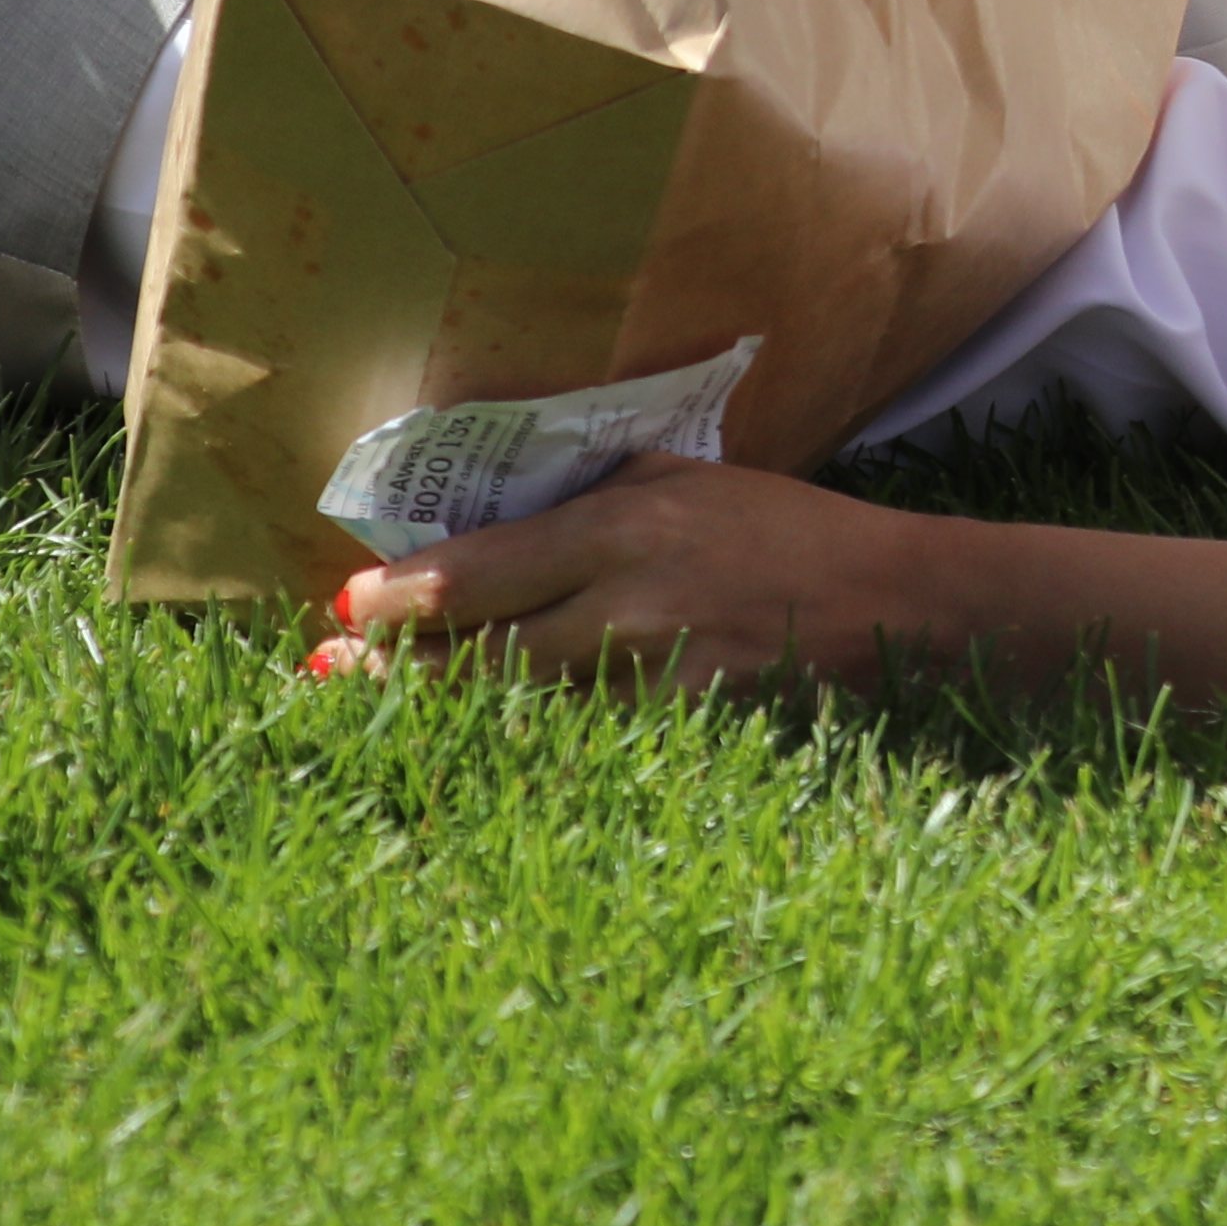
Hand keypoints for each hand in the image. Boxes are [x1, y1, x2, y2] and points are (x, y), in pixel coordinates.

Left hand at [320, 461, 947, 700]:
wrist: (894, 607)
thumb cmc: (787, 532)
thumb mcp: (685, 480)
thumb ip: (590, 496)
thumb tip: (488, 516)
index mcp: (620, 527)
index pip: (472, 574)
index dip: (395, 599)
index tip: (345, 606)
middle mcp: (623, 607)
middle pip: (472, 657)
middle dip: (393, 668)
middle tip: (332, 670)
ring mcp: (649, 685)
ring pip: (513, 710)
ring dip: (444, 709)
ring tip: (383, 706)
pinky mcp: (677, 738)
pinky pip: (576, 744)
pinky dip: (526, 741)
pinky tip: (485, 745)